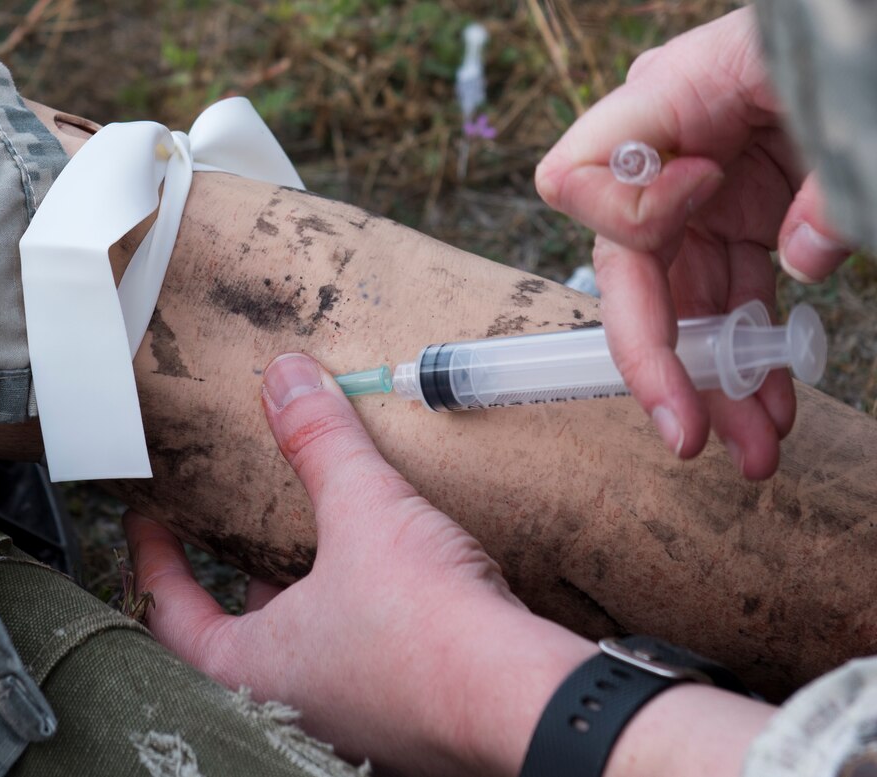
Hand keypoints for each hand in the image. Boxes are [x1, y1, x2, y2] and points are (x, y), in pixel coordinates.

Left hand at [124, 352, 594, 774]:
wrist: (525, 700)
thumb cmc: (428, 632)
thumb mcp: (364, 514)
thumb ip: (320, 444)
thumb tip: (286, 380)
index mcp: (252, 672)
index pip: (170, 611)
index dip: (153, 557)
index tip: (148, 519)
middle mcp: (291, 704)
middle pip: (234, 633)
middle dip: (235, 573)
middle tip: (235, 524)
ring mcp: (347, 720)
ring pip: (299, 647)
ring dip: (301, 593)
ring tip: (312, 537)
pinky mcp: (399, 718)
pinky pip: (354, 657)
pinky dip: (353, 614)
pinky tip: (384, 577)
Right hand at [535, 7, 852, 478]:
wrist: (869, 43)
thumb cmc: (853, 39)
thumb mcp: (839, 90)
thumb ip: (826, 173)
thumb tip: (804, 261)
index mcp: (665, 98)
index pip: (582, 173)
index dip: (630, 207)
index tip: (708, 186)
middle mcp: (666, 159)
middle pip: (627, 270)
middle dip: (658, 361)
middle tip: (688, 436)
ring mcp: (700, 198)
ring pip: (681, 305)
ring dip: (717, 383)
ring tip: (756, 451)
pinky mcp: (738, 224)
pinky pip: (729, 301)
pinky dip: (750, 356)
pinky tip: (772, 406)